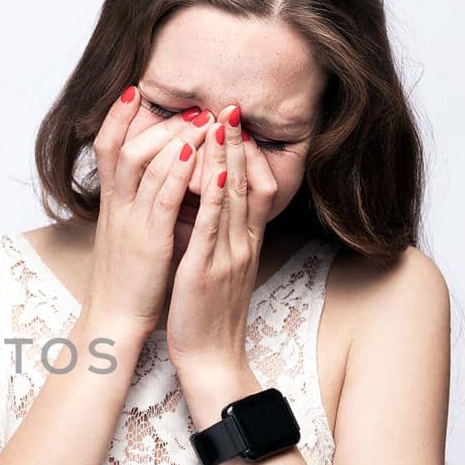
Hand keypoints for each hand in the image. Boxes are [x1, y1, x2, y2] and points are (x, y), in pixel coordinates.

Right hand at [81, 86, 204, 336]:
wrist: (114, 321)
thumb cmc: (127, 284)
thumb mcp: (129, 238)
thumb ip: (140, 210)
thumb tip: (159, 188)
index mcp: (112, 206)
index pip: (106, 149)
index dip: (117, 118)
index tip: (134, 91)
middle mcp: (117, 207)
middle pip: (126, 146)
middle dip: (157, 121)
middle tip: (191, 105)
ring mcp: (130, 221)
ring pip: (145, 165)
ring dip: (175, 137)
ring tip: (203, 118)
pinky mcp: (149, 239)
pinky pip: (162, 197)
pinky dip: (178, 171)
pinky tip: (197, 152)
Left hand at [165, 102, 281, 381]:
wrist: (210, 359)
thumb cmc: (209, 316)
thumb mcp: (221, 269)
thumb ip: (223, 238)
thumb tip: (215, 210)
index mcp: (245, 243)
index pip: (257, 188)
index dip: (249, 155)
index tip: (237, 125)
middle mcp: (243, 244)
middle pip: (249, 183)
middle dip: (239, 144)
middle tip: (232, 106)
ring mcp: (228, 255)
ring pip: (233, 196)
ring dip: (227, 156)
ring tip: (221, 122)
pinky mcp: (207, 269)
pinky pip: (212, 224)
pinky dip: (212, 194)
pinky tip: (209, 168)